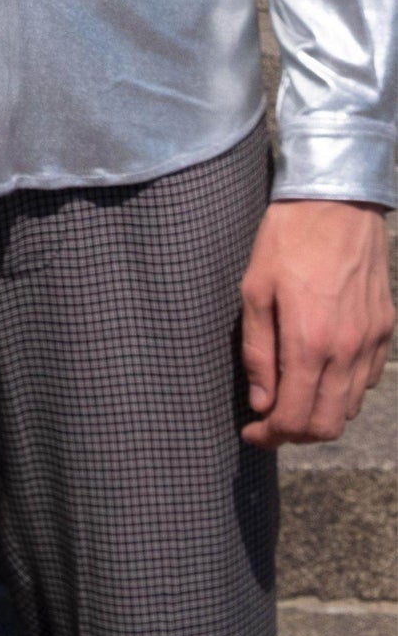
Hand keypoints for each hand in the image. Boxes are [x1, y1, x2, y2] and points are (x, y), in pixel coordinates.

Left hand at [240, 199, 393, 447]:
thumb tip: (261, 400)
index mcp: (310, 342)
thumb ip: (258, 350)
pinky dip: (343, 391)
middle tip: (269, 421)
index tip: (252, 431)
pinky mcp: (384, 328)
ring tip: (292, 397)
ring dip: (320, 414)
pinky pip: (366, 380)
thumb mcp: (255, 288)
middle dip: (295, 434)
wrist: (337, 200)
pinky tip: (320, 372)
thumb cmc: (288, 239)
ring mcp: (370, 341)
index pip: (296, 418)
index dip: (271, 435)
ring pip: (349, 407)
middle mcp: (347, 351)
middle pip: (327, 425)